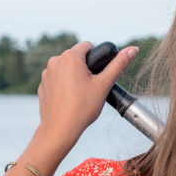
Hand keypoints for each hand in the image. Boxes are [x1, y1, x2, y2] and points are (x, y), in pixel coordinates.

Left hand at [35, 41, 137, 155]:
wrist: (60, 130)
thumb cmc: (83, 108)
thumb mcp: (104, 85)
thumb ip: (119, 64)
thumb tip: (133, 49)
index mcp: (70, 57)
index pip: (88, 46)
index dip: (97, 59)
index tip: (98, 76)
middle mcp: (55, 61)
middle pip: (77, 58)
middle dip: (85, 69)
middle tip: (91, 88)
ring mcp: (46, 73)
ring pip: (66, 69)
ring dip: (74, 76)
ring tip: (80, 95)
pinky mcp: (43, 85)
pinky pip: (57, 79)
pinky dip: (64, 86)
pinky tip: (69, 100)